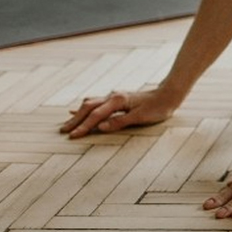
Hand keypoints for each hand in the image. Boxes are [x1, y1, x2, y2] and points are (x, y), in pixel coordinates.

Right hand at [60, 89, 177, 137]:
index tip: (73, 136)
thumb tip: (100, 128)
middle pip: (89, 108)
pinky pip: (96, 103)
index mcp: (118, 101)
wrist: (168, 94)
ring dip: (78, 114)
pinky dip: (85, 108)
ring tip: (68, 124)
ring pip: (90, 104)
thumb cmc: (157, 107)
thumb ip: (119, 122)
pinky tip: (76, 110)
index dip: (84, 126)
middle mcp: (113, 96)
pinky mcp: (116, 99)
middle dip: (76, 120)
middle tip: (63, 131)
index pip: (96, 115)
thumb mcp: (141, 118)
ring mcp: (114, 97)